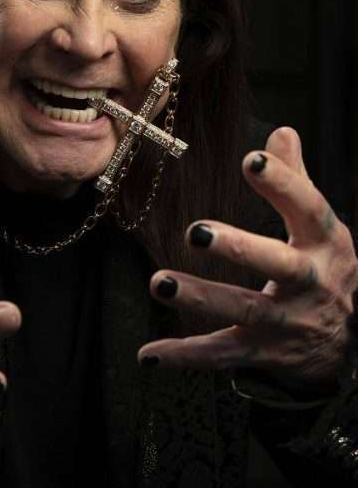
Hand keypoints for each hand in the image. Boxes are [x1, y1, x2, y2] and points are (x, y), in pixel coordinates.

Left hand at [138, 127, 357, 393]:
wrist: (352, 343)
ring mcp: (287, 321)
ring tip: (158, 282)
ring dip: (200, 298)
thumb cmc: (328, 269)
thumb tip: (282, 132)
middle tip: (196, 231)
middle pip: (276, 263)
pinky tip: (149, 353)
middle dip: (238, 248)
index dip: (283, 183)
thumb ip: (297, 179)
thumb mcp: (322, 225)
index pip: (308, 207)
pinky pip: (223, 355)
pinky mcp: (264, 352)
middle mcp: (309, 281)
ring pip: (244, 310)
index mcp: (324, 242)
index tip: (252, 159)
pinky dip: (186, 356)